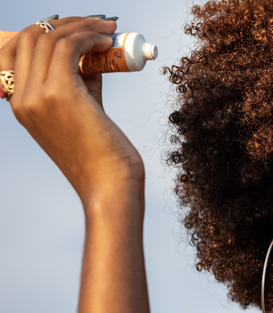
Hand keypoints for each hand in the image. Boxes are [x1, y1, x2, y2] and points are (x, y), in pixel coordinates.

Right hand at [1, 16, 142, 204]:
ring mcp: (36, 96)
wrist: (110, 184)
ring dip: (84, 26)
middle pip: (32, 37)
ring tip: (110, 31)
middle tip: (99, 24)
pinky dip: (90, 37)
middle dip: (67, 23)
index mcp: (21, 104)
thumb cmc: (103, 153)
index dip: (44, 31)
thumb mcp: (83, 109)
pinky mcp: (59, 93)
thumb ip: (80, 80)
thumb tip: (92, 51)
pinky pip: (69, 47)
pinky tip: (108, 42)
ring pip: (50, 38)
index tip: (76, 28)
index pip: (16, 50)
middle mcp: (22, 98)